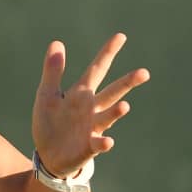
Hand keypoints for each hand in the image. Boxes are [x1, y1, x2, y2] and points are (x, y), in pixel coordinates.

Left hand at [31, 33, 150, 176]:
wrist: (48, 156)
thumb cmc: (50, 123)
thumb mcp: (46, 95)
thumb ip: (53, 71)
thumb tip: (57, 42)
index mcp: (81, 93)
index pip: (97, 69)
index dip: (108, 53)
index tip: (121, 36)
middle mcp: (92, 108)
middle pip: (112, 92)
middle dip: (127, 83)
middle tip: (144, 73)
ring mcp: (92, 128)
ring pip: (108, 117)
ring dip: (116, 112)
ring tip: (125, 105)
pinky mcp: (88, 147)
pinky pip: (98, 144)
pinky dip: (103, 142)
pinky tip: (108, 141)